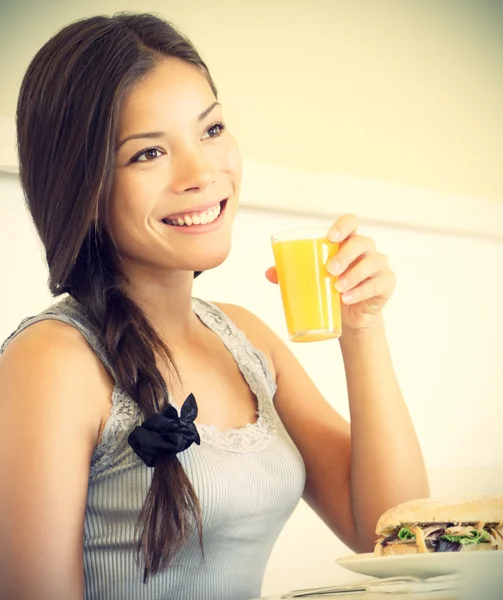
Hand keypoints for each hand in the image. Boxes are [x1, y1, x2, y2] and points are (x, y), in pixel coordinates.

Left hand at [265, 214, 395, 330]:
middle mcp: (366, 250)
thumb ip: (291, 273)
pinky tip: (348, 298)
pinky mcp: (386, 284)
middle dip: (345, 255)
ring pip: (373, 262)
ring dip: (354, 275)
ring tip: (337, 288)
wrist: (349, 318)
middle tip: (329, 270)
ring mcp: (379, 266)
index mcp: (347, 242)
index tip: (330, 237)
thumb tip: (268, 273)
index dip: (343, 225)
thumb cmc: (328, 291)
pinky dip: (363, 291)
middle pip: (362, 242)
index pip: (351, 222)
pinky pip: (380, 283)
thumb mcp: (310, 280)